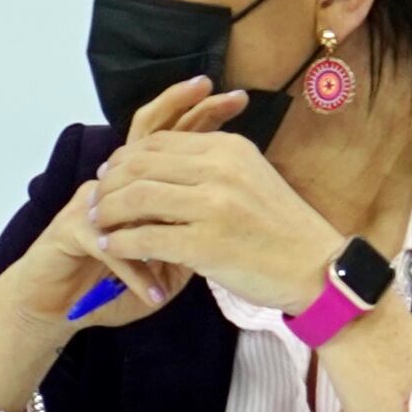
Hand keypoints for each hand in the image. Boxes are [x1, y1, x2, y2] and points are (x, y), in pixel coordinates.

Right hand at [0, 83, 246, 411]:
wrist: (59, 307)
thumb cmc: (115, 284)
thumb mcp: (168, 263)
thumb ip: (192, 236)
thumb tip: (230, 220)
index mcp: (141, 184)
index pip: (173, 137)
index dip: (201, 114)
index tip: (239, 98)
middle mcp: (113, 183)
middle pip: (146, 137)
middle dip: (178, 109)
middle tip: (211, 90)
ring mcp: (89, 202)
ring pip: (130, 192)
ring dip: (159, 210)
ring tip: (191, 224)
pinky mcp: (70, 230)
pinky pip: (109, 244)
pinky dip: (137, 274)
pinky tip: (160, 294)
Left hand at [90, 109, 344, 310]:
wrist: (317, 270)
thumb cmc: (282, 229)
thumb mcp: (251, 178)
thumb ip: (211, 165)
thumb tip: (162, 164)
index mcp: (228, 148)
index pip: (158, 142)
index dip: (125, 157)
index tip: (110, 175)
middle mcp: (219, 169)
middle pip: (141, 164)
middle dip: (109, 182)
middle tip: (94, 199)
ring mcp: (212, 206)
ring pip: (137, 198)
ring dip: (107, 211)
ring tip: (95, 223)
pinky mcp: (206, 244)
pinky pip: (146, 238)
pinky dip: (121, 242)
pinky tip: (111, 248)